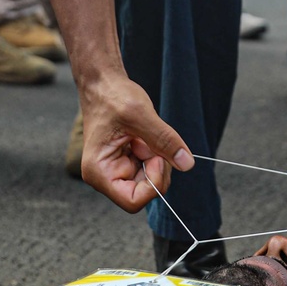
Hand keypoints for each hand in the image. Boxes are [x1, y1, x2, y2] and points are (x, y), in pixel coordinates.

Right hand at [79, 74, 193, 211]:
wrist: (103, 84)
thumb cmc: (112, 96)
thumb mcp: (140, 114)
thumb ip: (164, 140)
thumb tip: (187, 163)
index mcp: (99, 171)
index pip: (133, 201)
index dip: (153, 183)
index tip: (158, 157)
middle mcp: (105, 176)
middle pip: (144, 192)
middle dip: (157, 169)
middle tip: (155, 142)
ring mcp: (116, 170)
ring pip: (150, 181)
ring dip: (157, 159)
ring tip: (145, 135)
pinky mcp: (127, 162)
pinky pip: (150, 168)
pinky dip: (155, 153)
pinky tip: (144, 136)